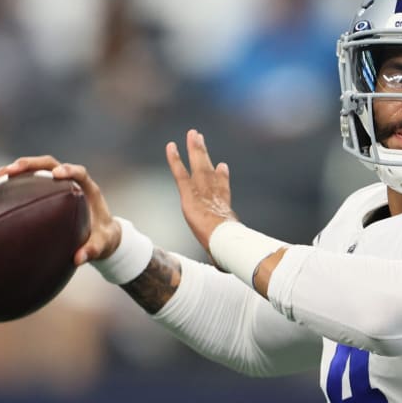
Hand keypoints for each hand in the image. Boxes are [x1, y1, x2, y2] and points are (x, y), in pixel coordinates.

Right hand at [0, 156, 120, 265]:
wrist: (102, 236)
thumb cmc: (103, 239)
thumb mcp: (101, 246)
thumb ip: (92, 251)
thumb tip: (78, 259)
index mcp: (88, 189)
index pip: (79, 172)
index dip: (68, 170)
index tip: (57, 175)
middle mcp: (71, 181)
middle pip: (48, 164)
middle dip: (29, 164)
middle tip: (11, 171)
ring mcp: (55, 183)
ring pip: (33, 170)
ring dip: (13, 170)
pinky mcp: (44, 190)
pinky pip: (26, 183)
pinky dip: (10, 185)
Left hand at [165, 129, 237, 253]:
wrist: (227, 242)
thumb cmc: (231, 252)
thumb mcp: (226, 255)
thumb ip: (223, 259)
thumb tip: (224, 269)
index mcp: (224, 210)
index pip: (223, 190)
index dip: (222, 178)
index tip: (222, 166)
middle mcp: (215, 196)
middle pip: (210, 171)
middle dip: (205, 155)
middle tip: (201, 140)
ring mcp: (203, 193)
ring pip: (199, 166)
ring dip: (195, 149)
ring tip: (192, 133)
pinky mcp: (190, 195)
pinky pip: (180, 174)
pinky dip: (175, 160)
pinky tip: (170, 146)